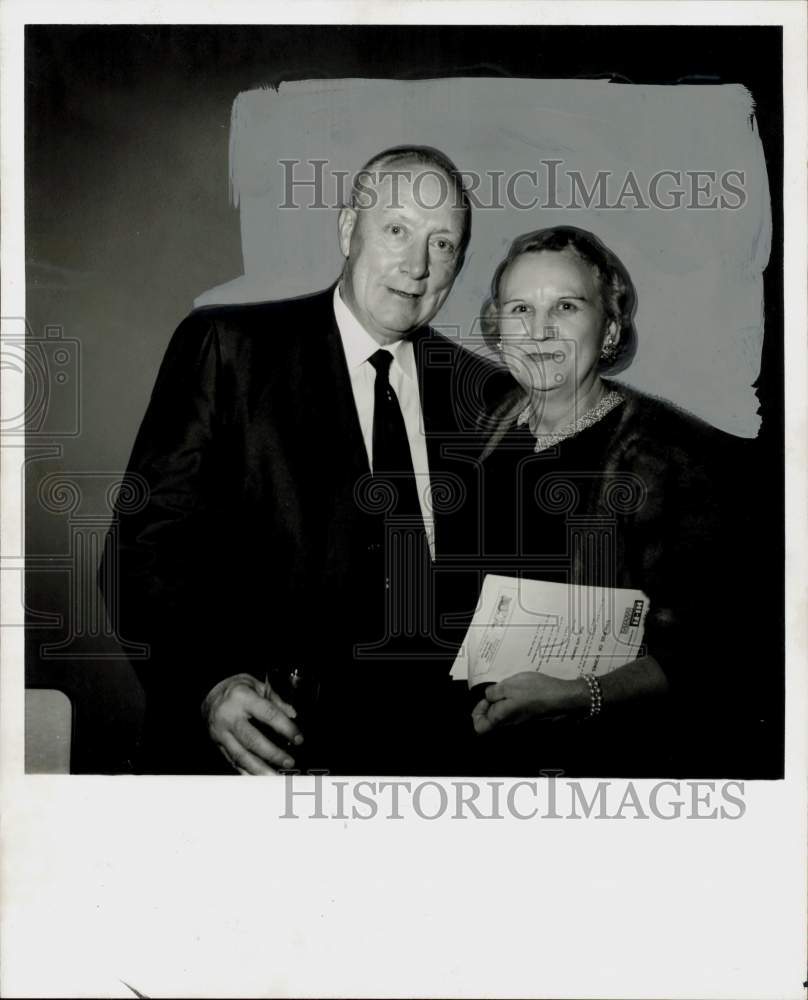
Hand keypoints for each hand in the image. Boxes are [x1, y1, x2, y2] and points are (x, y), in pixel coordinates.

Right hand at [202, 672, 302, 773]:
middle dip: (272, 754)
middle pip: (252, 739)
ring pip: (240, 755)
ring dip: (259, 769)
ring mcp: (221, 732)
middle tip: (288, 761)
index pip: (268, 714)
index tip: (298, 738)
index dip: (285, 728)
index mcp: (242, 697)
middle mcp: (229, 716)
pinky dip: (246, 771)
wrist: (209, 693)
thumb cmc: (236, 688)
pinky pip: (232, 760)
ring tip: (274, 777)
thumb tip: (293, 715)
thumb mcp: (257, 685)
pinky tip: (258, 778)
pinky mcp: (217, 744)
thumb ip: (276, 700)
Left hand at [472, 672, 587, 734]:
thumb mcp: (508, 685)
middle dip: (491, 704)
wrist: (563, 698)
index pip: (480, 726)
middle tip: (497, 691)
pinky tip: (521, 690)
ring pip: (504, 714)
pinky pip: (516, 711)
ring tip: (510, 688)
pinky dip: (514, 700)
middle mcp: (510, 724)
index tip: (485, 699)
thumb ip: (493, 693)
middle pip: (492, 720)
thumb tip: (488, 697)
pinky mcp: (530, 717)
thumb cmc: (537, 692)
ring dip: (504, 700)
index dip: (478, 712)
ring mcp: (521, 722)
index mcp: (501, 718)